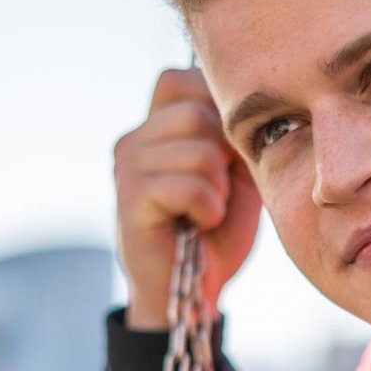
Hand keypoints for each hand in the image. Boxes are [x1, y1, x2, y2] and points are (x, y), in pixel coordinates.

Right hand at [114, 67, 261, 329]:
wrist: (193, 291)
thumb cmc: (218, 230)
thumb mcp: (238, 169)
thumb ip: (234, 129)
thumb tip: (243, 99)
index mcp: (156, 126)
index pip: (181, 79)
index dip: (216, 110)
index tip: (225, 155)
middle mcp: (134, 139)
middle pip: (198, 113)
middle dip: (225, 156)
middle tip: (217, 190)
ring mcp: (127, 166)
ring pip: (200, 150)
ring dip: (218, 188)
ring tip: (206, 210)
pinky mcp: (131, 198)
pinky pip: (190, 185)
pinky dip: (209, 208)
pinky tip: (198, 224)